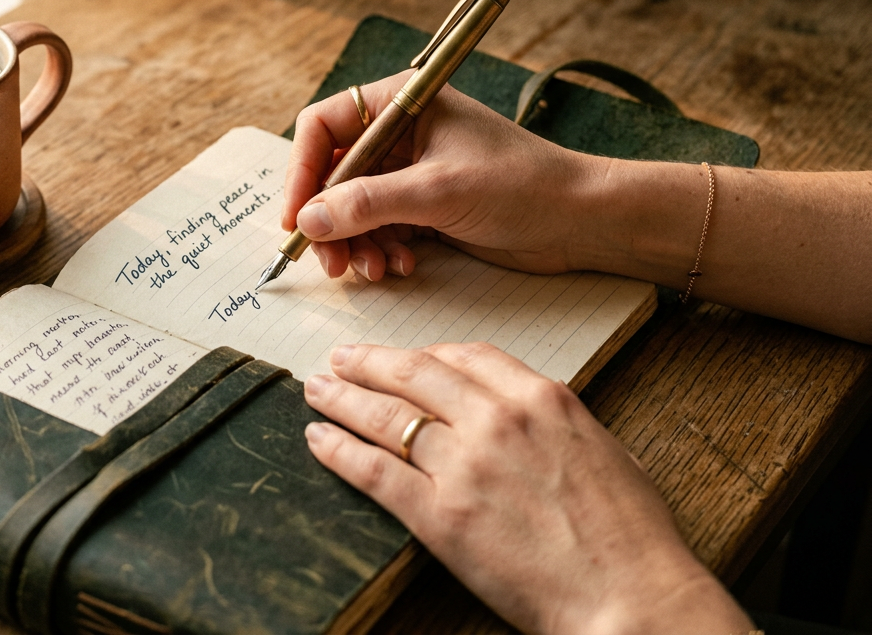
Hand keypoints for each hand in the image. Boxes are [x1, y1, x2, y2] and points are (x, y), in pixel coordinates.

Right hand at [283, 77, 599, 280]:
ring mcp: (410, 171)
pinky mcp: (423, 206)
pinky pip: (378, 228)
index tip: (296, 217)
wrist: (579, 220)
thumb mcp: (438, 191)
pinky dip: (379, 250)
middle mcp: (400, 133)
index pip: (324, 127)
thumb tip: (309, 219)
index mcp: (401, 103)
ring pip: (351, 208)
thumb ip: (368, 203)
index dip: (301, 172)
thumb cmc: (523, 185)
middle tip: (330, 260)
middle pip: (332, 173)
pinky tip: (400, 266)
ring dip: (354, 242)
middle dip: (328, 220)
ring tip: (372, 270)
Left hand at [303, 343, 752, 634]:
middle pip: (413, 374)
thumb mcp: (601, 448)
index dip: (423, 353)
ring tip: (317, 389)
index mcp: (541, 398)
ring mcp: (464, 465)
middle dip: (368, 363)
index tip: (402, 357)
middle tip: (339, 359)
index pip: (464, 356)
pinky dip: (338, 450)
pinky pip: (373, 471)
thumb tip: (526, 414)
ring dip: (342, 399)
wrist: (630, 595)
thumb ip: (553, 420)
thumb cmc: (629, 535)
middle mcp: (497, 420)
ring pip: (385, 417)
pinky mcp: (439, 514)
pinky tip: (318, 439)